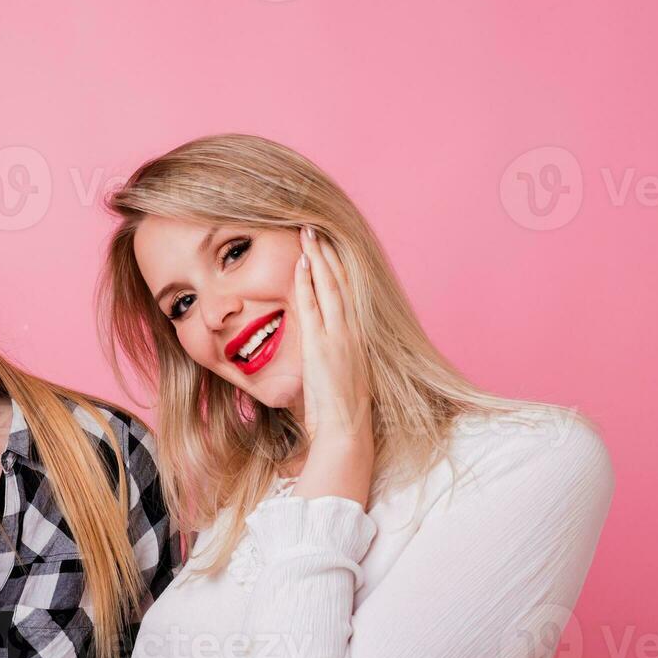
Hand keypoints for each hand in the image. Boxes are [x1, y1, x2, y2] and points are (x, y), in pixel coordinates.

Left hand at [292, 225, 371, 449]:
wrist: (347, 428)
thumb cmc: (340, 410)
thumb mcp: (337, 376)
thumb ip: (330, 356)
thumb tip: (320, 351)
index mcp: (356, 336)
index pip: (346, 292)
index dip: (337, 266)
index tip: (327, 246)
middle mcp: (352, 330)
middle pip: (340, 281)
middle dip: (328, 253)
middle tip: (315, 228)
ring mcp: (339, 335)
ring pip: (329, 286)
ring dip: (318, 258)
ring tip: (308, 233)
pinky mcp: (323, 344)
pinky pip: (313, 306)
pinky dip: (307, 283)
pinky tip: (301, 263)